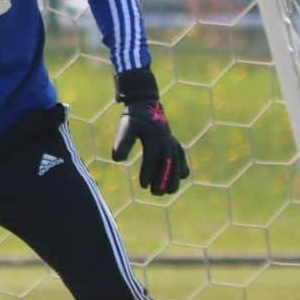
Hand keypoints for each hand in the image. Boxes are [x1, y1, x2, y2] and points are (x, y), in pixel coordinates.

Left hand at [111, 68, 189, 195]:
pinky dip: (182, 166)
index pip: (152, 158)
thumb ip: (122, 143)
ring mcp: (171, 141)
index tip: (143, 186)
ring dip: (173, 177)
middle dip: (163, 180)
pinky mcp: (174, 143)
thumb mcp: (125, 128)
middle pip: (167, 163)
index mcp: (154, 137)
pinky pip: (181, 156)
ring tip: (169, 192)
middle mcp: (165, 140)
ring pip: (176, 162)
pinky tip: (182, 177)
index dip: (148, 172)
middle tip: (156, 193)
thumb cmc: (133, 119)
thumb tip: (117, 160)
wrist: (145, 106)